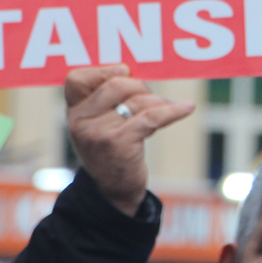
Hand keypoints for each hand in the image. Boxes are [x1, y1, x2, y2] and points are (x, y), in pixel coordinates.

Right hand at [65, 65, 194, 215]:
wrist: (113, 192)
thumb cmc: (112, 152)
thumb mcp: (99, 126)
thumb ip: (107, 100)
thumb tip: (134, 71)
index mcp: (74, 113)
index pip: (76, 80)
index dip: (101, 70)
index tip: (125, 71)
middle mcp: (81, 121)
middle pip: (115, 85)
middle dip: (140, 87)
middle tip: (150, 98)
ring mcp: (99, 132)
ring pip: (137, 100)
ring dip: (158, 101)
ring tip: (168, 107)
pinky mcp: (120, 142)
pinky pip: (152, 116)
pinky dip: (173, 111)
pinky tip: (187, 108)